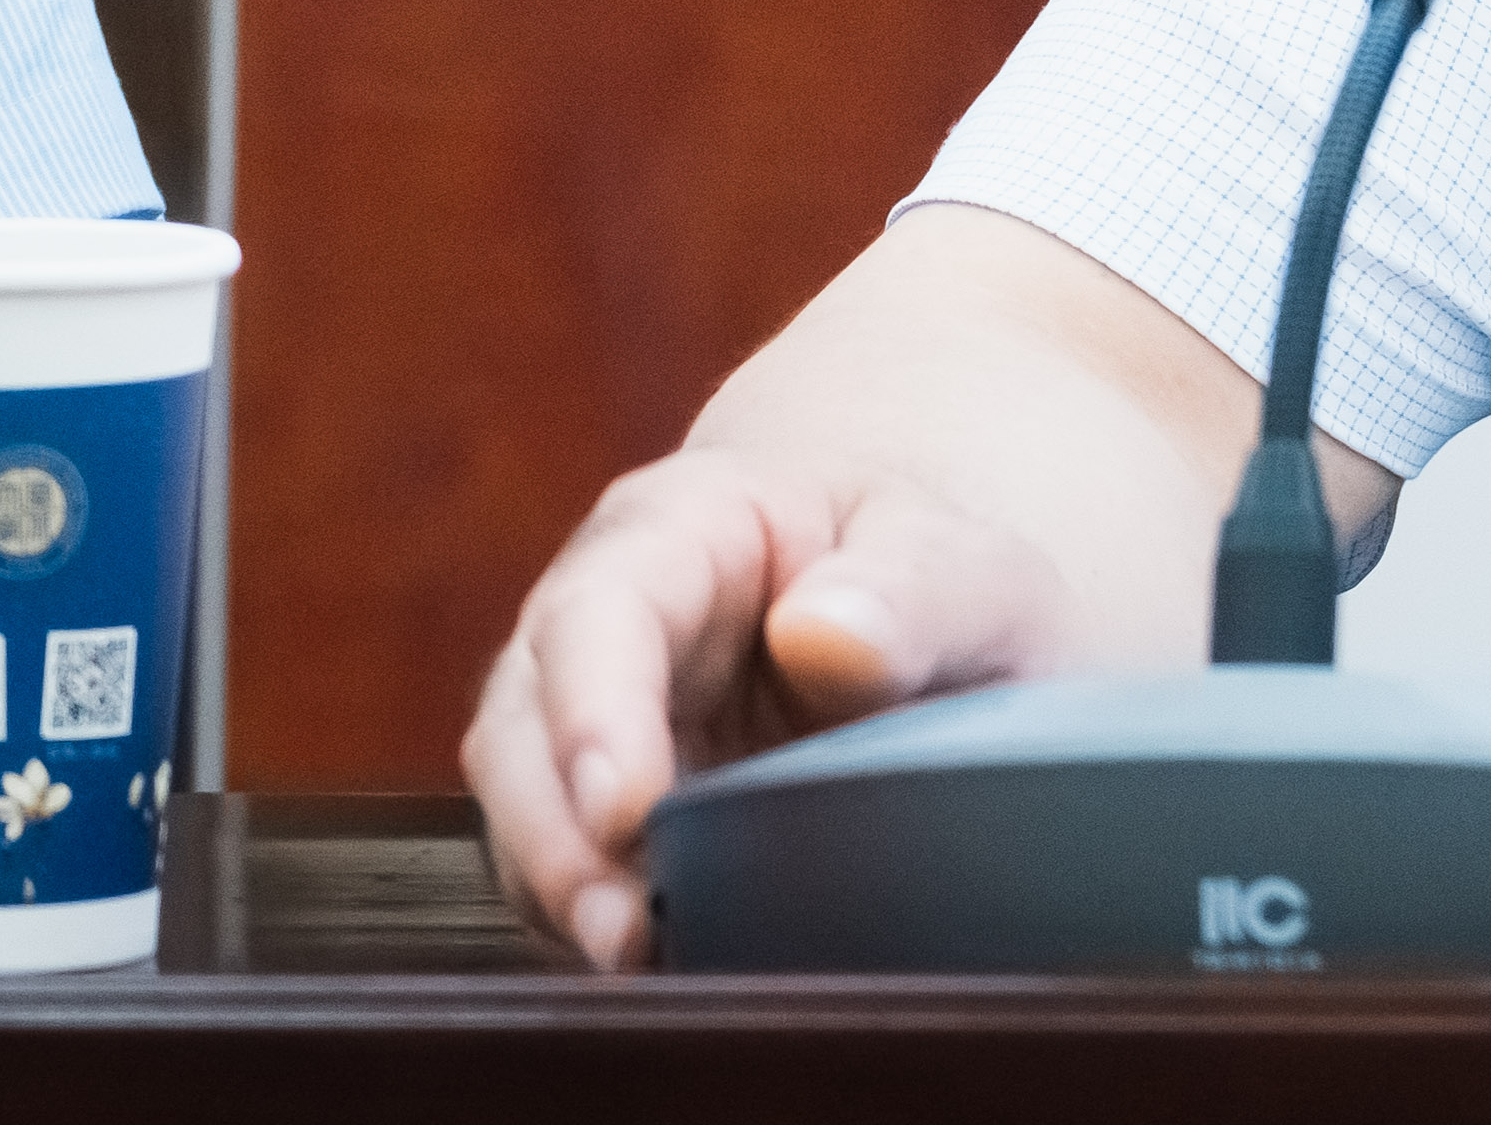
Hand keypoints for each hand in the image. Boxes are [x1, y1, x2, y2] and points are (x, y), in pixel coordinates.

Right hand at [468, 449, 1072, 966]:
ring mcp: (594, 721)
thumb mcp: (968, 570)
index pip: (602, 610)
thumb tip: (822, 633)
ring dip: (566, 895)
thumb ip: (914, 591)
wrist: (940, 628)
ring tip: (643, 962)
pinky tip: (663, 964)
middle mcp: (609, 622)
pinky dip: (596, 923)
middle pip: (522, 724)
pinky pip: (569, 873)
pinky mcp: (607, 814)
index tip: (627, 811)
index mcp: (686, 527)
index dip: (595, 713)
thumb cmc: (941, 582)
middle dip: (553, 836)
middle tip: (624, 932)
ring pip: (524, 811)